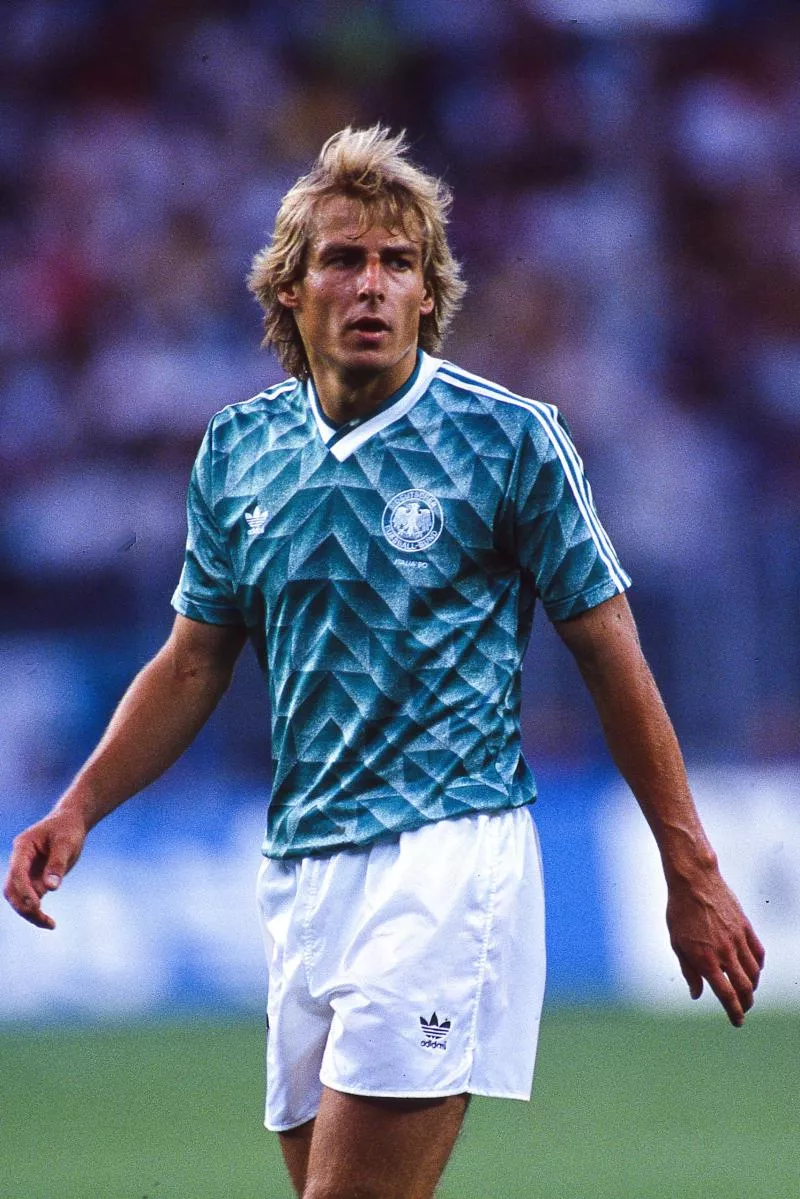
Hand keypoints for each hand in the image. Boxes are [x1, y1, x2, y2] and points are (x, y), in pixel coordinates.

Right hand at [3, 812, 86, 929]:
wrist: (70, 822)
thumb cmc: (67, 829)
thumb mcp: (66, 843)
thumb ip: (57, 864)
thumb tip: (50, 888)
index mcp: (23, 847)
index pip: (17, 871)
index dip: (24, 889)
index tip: (36, 905)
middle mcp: (19, 861)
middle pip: (11, 888)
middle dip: (23, 905)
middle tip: (42, 919)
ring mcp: (25, 871)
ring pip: (18, 897)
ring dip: (29, 912)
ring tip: (49, 924)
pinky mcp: (34, 880)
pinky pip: (30, 899)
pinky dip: (36, 911)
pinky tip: (49, 923)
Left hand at [666, 869, 764, 1026]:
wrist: (694, 881)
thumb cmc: (680, 912)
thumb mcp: (677, 943)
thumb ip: (689, 971)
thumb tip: (696, 994)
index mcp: (706, 959)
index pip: (726, 994)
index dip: (734, 1012)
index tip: (737, 1021)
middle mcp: (725, 952)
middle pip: (744, 988)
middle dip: (746, 1004)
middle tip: (743, 1009)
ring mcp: (738, 939)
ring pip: (754, 972)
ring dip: (752, 986)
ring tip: (746, 992)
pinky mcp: (745, 927)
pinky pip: (758, 953)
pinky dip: (758, 966)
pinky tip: (753, 970)